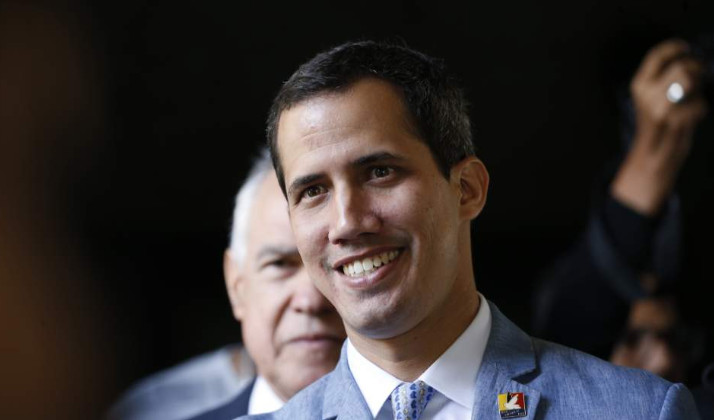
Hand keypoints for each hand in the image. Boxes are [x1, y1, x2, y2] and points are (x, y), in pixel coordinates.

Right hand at [611, 39, 707, 215]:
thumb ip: (664, 78)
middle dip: (696, 70)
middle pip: (682, 67)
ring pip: (690, 82)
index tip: (687, 47)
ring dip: (698, 88)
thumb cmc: (658, 124)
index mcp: (639, 85)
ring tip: (693, 98)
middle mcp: (646, 94)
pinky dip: (700, 109)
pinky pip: (699, 104)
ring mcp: (660, 106)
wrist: (652, 156)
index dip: (675, 47)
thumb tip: (689, 57)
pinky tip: (691, 118)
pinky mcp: (674, 119)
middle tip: (699, 76)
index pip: (657, 56)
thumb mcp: (652, 97)